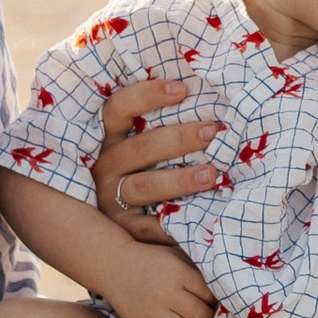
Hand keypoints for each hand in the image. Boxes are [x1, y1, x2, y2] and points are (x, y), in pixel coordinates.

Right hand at [90, 76, 225, 245]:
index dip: (146, 95)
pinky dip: (174, 224)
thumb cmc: (143, 168)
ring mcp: (111, 199)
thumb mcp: (139, 142)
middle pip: (138, 149)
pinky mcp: (124, 229)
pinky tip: (202, 218)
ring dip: (179, 180)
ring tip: (212, 174)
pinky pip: (149, 228)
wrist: (112, 233)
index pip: (117, 109)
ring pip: (143, 187)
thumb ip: (155, 120)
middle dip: (178, 138)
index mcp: (107, 139)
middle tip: (213, 131)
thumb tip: (193, 85)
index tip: (182, 89)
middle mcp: (105, 167)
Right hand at [96, 232, 218, 317]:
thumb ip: (197, 272)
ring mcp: (153, 312)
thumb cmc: (152, 260)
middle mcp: (167, 293)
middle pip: (202, 317)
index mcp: (179, 273)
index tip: (209, 299)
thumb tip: (223, 293)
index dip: (215, 301)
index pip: (211, 296)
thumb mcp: (176, 256)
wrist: (114, 264)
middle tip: (202, 315)